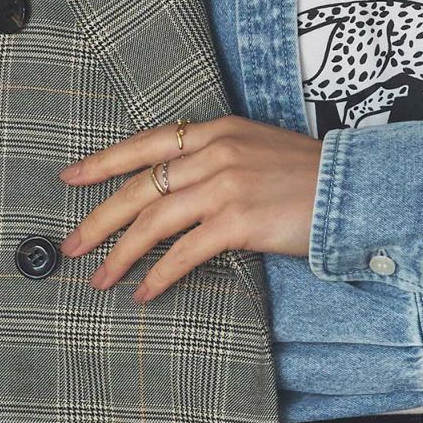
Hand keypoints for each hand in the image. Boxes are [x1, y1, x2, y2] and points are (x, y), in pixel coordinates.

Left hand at [57, 113, 324, 300]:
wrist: (351, 187)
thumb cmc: (307, 175)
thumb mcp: (256, 147)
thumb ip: (216, 157)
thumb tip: (176, 186)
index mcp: (216, 129)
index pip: (146, 143)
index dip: (104, 161)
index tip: (70, 176)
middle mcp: (215, 151)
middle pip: (139, 187)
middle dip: (98, 220)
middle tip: (70, 246)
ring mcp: (225, 185)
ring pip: (153, 222)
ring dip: (120, 255)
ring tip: (101, 280)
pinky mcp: (238, 220)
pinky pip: (183, 253)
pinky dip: (158, 276)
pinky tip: (144, 292)